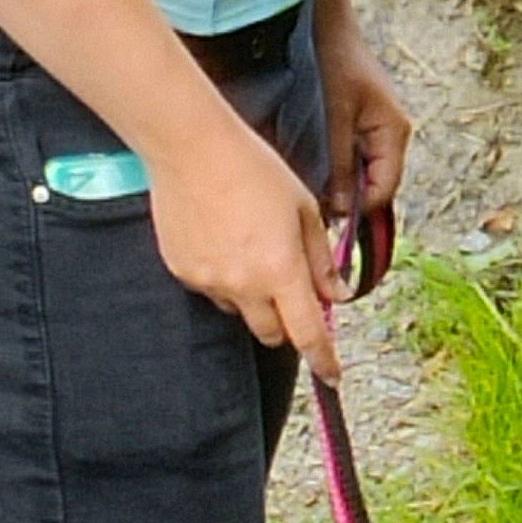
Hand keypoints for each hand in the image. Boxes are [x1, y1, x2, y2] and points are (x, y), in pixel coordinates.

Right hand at [145, 107, 346, 382]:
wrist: (190, 147)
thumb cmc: (254, 169)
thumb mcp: (303, 209)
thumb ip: (321, 259)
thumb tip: (337, 295)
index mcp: (281, 270)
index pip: (308, 334)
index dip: (323, 360)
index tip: (332, 376)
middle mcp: (245, 286)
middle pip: (273, 334)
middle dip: (286, 322)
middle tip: (287, 287)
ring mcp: (211, 282)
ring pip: (241, 311)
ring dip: (252, 297)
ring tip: (248, 246)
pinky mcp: (184, 273)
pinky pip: (212, 291)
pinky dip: (224, 278)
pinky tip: (221, 238)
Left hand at [316, 24, 410, 218]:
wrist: (334, 29)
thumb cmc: (336, 66)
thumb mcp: (335, 120)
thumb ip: (339, 166)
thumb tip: (342, 212)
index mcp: (394, 133)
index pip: (384, 189)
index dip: (361, 208)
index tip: (332, 213)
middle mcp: (397, 136)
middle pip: (382, 185)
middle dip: (356, 200)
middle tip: (324, 204)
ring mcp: (387, 131)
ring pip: (373, 175)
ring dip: (350, 186)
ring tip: (324, 188)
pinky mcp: (373, 127)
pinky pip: (366, 160)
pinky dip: (349, 171)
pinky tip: (329, 171)